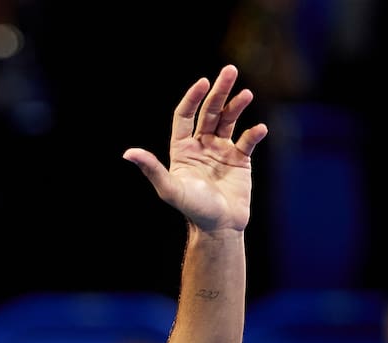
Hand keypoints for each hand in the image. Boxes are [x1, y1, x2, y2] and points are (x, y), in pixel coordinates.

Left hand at [123, 64, 267, 232]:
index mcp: (182, 149)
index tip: (203, 82)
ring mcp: (221, 150)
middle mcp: (201, 146)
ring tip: (246, 94)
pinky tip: (259, 130)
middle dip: (219, 91)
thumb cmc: (192, 209)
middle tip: (230, 70)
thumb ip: (151, 169)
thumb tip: (128, 153)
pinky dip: (254, 133)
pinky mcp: (240, 160)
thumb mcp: (169, 188)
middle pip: (210, 112)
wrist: (219, 226)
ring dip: (237, 105)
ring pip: (229, 120)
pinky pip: (248, 141)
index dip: (193, 98)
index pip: (185, 116)